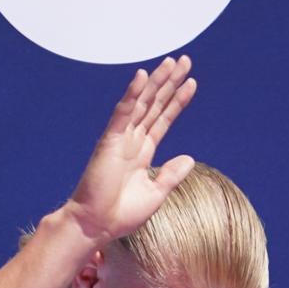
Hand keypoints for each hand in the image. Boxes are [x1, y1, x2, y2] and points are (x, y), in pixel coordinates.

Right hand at [65, 58, 198, 247]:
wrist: (96, 226)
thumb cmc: (120, 214)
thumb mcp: (156, 194)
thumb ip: (171, 174)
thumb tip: (189, 157)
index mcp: (142, 152)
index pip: (163, 119)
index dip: (177, 101)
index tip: (191, 83)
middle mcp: (132, 141)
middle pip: (154, 104)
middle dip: (169, 83)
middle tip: (185, 61)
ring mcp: (120, 139)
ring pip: (142, 103)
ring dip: (156, 82)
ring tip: (173, 63)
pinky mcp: (109, 141)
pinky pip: (123, 113)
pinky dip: (132, 94)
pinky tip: (142, 77)